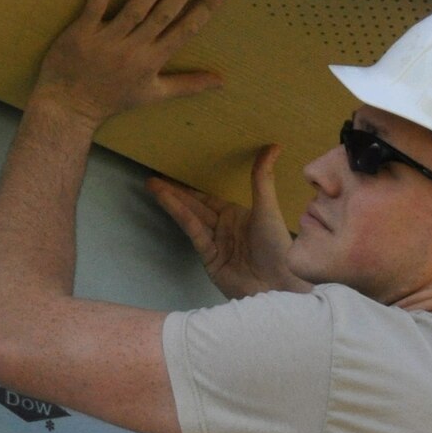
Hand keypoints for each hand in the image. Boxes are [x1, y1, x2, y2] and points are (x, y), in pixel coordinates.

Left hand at [31, 0, 227, 128]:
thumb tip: (220, 81)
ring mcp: (108, 39)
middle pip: (164, 14)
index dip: (204, 9)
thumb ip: (188, 85)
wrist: (72, 105)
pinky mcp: (82, 32)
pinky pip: (95, 7)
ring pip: (136, 8)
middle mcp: (135, 49)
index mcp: (153, 62)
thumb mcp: (154, 95)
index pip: (185, 31)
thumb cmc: (114, 99)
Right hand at [147, 146, 307, 298]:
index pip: (209, 199)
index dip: (190, 188)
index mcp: (239, 216)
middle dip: (175, 192)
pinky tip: (167, 201)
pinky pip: (193, 232)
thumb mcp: (268, 208)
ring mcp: (216, 244)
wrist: (278, 286)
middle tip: (153, 177)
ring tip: (152, 185)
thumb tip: (274, 146)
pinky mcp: (210, 259)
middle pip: (195, 207)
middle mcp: (225, 229)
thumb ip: (263, 178)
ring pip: (191, 218)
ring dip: (172, 202)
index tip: (172, 172)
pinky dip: (180, 216)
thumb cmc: (278, 247)